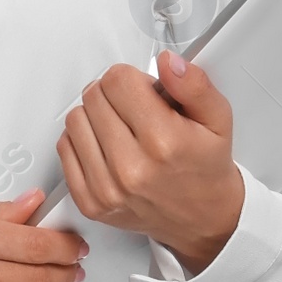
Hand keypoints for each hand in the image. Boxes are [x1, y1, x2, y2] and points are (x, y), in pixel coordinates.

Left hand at [55, 48, 244, 274]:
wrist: (201, 219)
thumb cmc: (205, 168)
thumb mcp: (217, 119)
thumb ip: (195, 84)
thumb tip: (167, 62)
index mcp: (164, 142)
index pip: (117, 80)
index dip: (131, 79)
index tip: (144, 92)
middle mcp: (131, 168)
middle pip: (94, 96)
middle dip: (113, 94)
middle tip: (135, 111)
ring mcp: (106, 188)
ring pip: (75, 120)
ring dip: (95, 116)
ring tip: (121, 128)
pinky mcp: (90, 202)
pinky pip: (65, 149)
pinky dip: (82, 141)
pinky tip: (107, 146)